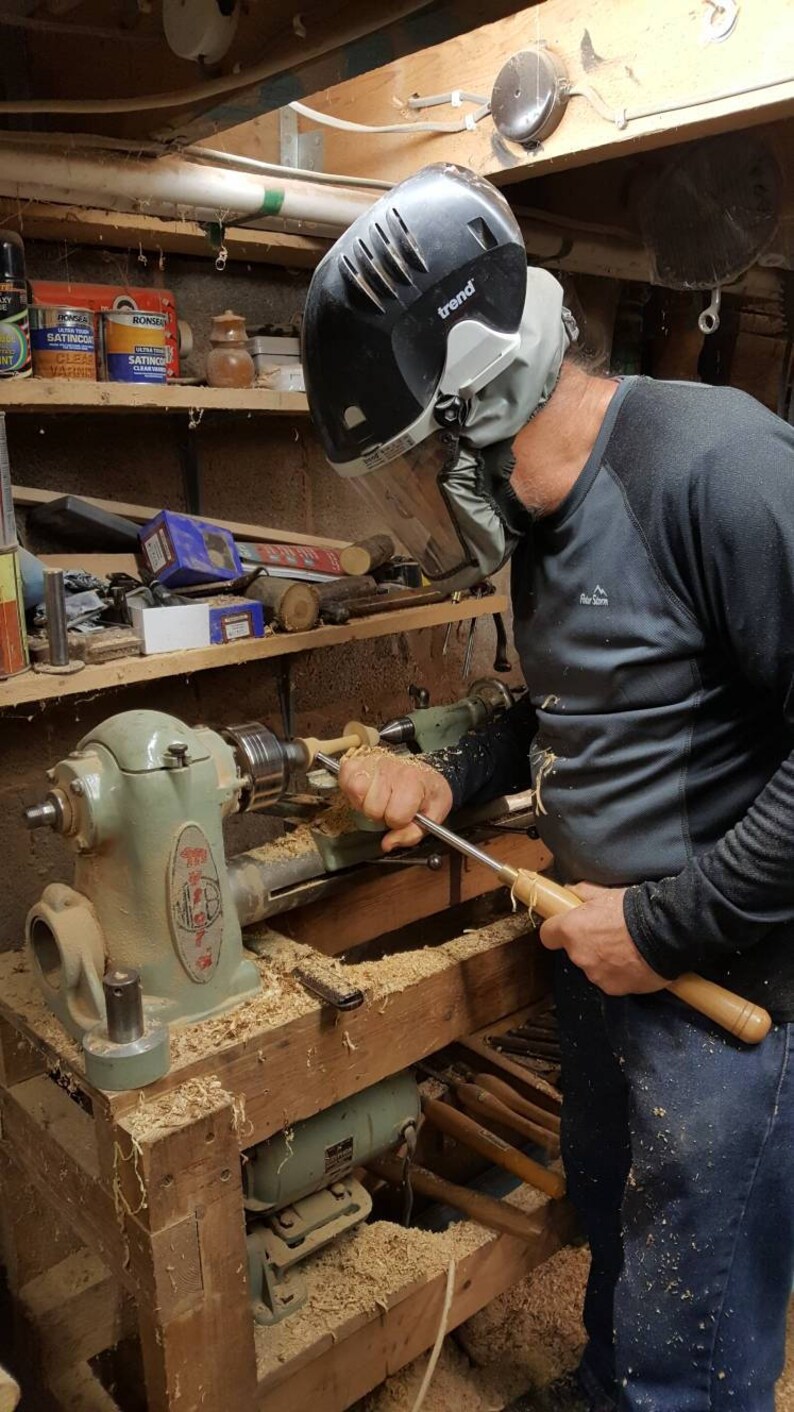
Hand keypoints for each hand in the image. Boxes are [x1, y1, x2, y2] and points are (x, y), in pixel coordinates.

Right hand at [337, 753, 452, 851]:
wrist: (421, 771)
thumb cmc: (426, 790)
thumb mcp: (434, 813)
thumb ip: (413, 833)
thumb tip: (388, 844)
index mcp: (413, 782)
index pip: (395, 816)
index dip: (399, 822)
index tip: (403, 815)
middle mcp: (392, 769)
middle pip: (373, 808)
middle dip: (380, 814)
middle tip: (389, 806)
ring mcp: (373, 762)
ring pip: (356, 793)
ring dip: (364, 803)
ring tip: (376, 799)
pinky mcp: (357, 761)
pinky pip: (345, 780)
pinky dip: (351, 790)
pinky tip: (366, 790)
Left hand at [539, 882, 667, 995]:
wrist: (666, 932)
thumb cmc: (634, 909)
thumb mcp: (607, 893)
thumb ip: (584, 893)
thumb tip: (570, 890)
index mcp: (571, 930)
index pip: (548, 936)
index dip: (557, 932)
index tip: (569, 929)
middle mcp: (579, 956)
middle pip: (575, 952)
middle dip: (588, 946)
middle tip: (611, 936)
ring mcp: (596, 975)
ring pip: (595, 968)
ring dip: (605, 962)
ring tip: (628, 951)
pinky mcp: (614, 989)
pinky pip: (613, 981)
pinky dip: (621, 975)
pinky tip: (636, 964)